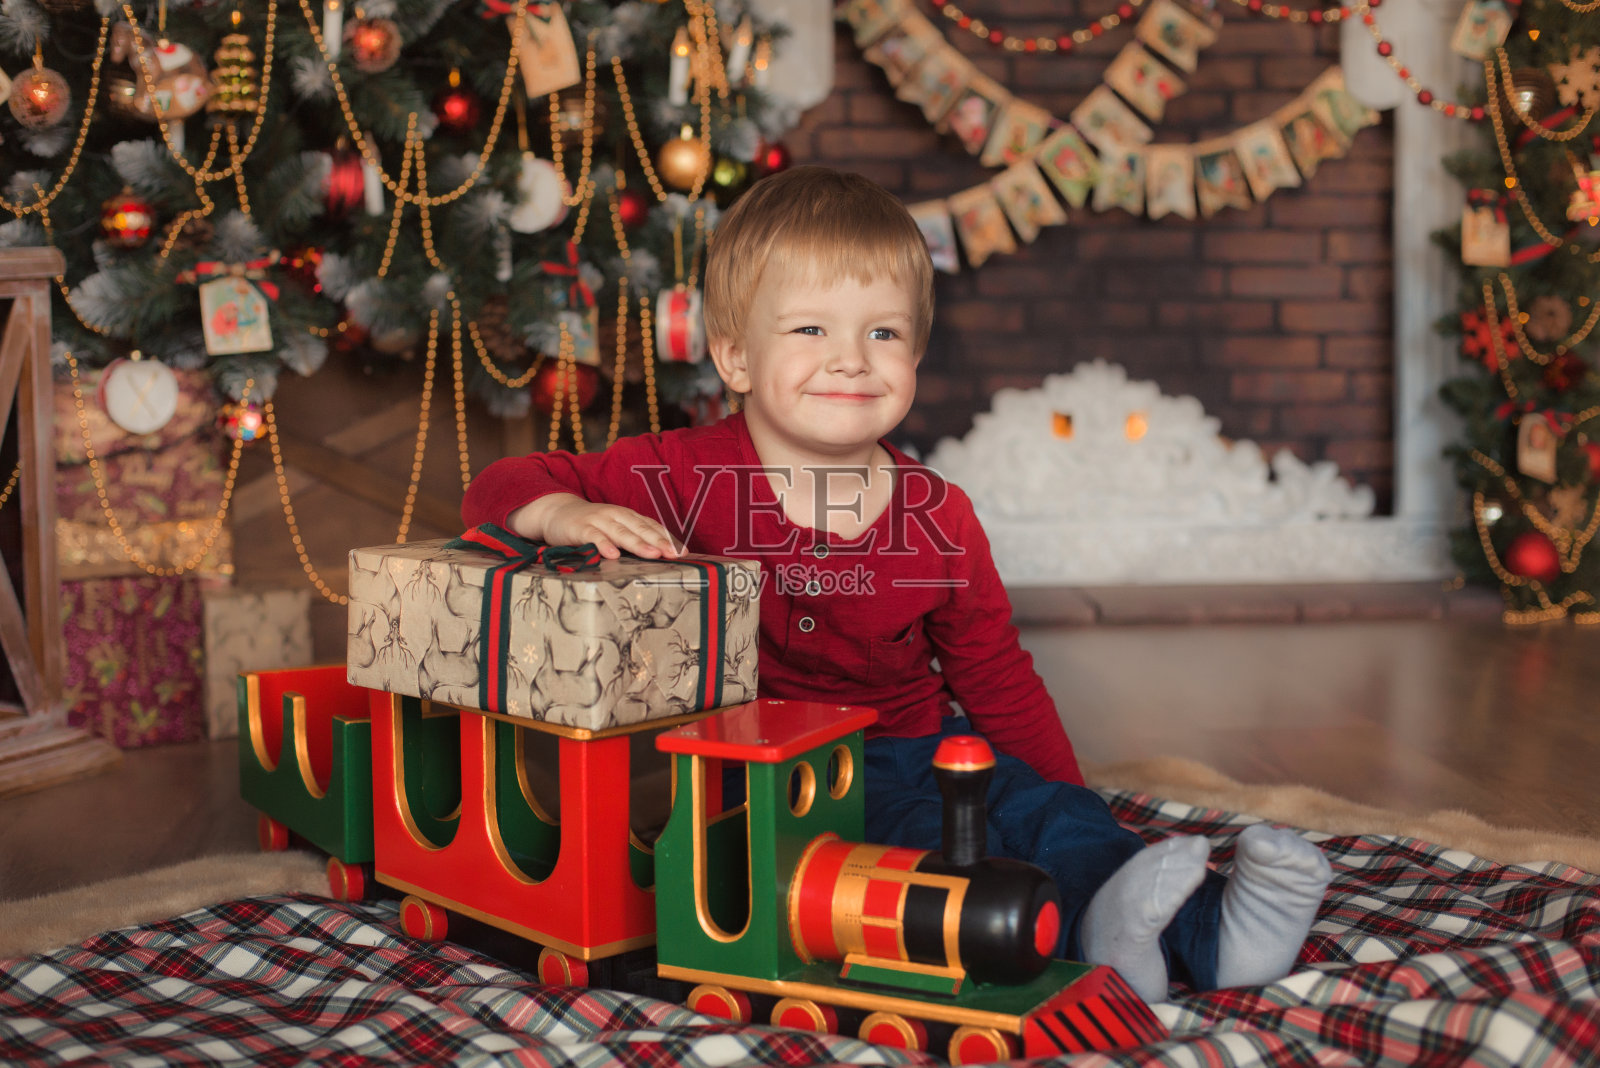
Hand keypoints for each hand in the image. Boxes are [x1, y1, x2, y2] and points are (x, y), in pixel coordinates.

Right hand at [512, 494, 682, 559]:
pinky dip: (603, 545)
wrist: (558, 512)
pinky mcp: (581, 528)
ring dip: (638, 543)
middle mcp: (616, 515)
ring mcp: (599, 520)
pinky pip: (593, 536)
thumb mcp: (614, 529)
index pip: (651, 526)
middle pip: (641, 529)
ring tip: (654, 555)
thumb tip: (658, 557)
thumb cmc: (592, 525)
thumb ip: (632, 539)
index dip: (667, 538)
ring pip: (621, 532)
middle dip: (659, 541)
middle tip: (674, 554)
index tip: (683, 552)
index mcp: (627, 517)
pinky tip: (612, 555)